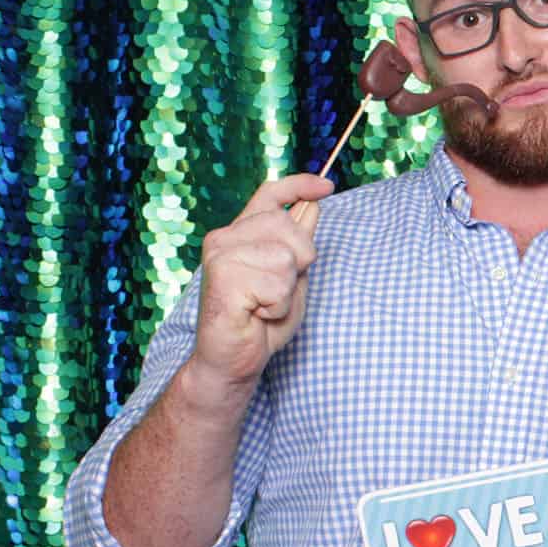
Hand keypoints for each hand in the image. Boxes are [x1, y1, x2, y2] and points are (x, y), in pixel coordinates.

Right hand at [185, 173, 332, 398]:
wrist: (233, 361)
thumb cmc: (262, 323)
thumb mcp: (290, 278)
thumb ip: (297, 245)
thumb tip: (312, 206)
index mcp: (240, 234)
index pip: (270, 195)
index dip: (300, 185)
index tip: (327, 187)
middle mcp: (225, 238)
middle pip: (289, 227)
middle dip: (299, 262)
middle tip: (276, 292)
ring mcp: (220, 256)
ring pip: (285, 257)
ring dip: (286, 291)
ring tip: (264, 306)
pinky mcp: (223, 279)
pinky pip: (276, 285)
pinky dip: (277, 307)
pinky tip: (257, 315)